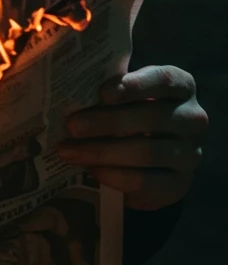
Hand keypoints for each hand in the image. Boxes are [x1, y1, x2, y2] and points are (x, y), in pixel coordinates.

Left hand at [57, 65, 208, 210]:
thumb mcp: (126, 94)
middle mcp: (192, 119)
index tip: (103, 93)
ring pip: (148, 152)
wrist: (154, 157)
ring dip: (103, 152)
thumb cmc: (133, 111)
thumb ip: (110, 90)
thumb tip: (71, 89)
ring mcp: (190, 154)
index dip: (134, 85)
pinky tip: (92, 170)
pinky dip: (116, 176)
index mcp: (181, 86)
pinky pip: (147, 182)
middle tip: (72, 126)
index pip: (164, 80)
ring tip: (70, 151)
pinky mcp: (180, 185)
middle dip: (107, 122)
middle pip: (151, 118)